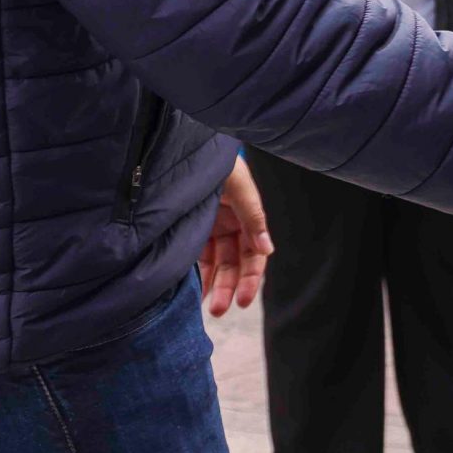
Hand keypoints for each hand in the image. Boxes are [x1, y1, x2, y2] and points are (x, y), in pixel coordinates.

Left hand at [197, 159, 273, 315]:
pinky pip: (198, 255)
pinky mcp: (190, 225)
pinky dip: (199, 272)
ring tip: (208, 307)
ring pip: (217, 262)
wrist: (184, 142)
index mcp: (246, 211)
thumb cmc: (213, 158)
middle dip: (230, 286)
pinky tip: (195, 290)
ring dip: (215, 284)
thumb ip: (253, 215)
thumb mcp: (237, 184)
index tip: (244, 300)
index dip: (251, 277)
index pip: (254, 252)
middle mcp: (230, 221)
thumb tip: (268, 249)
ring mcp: (209, 224)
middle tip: (219, 310)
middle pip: (235, 262)